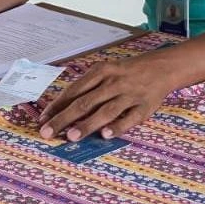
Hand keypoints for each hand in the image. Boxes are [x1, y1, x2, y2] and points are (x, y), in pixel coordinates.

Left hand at [37, 58, 174, 141]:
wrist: (162, 67)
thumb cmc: (126, 72)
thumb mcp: (105, 72)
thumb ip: (86, 88)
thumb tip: (60, 108)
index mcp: (100, 71)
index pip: (74, 91)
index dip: (57, 106)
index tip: (42, 120)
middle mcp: (113, 82)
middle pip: (85, 102)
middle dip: (64, 118)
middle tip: (47, 133)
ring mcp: (129, 95)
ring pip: (105, 111)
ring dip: (87, 124)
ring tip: (71, 137)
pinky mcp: (144, 107)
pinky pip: (130, 118)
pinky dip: (118, 126)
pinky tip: (105, 135)